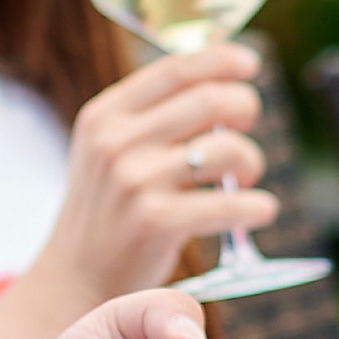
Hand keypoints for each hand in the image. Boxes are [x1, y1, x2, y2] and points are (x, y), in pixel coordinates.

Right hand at [44, 47, 278, 302]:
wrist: (78, 277)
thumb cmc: (110, 209)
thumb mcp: (110, 151)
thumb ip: (151, 117)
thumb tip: (220, 83)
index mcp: (104, 115)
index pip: (174, 69)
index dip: (220, 60)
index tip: (249, 63)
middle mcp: (115, 142)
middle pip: (208, 100)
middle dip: (244, 106)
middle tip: (249, 124)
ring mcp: (135, 181)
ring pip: (226, 149)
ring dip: (252, 160)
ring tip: (248, 174)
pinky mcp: (157, 221)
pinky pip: (230, 203)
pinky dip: (257, 206)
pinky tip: (261, 210)